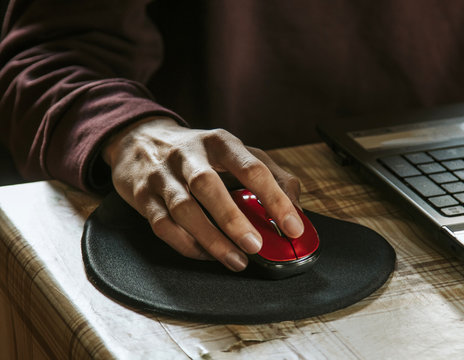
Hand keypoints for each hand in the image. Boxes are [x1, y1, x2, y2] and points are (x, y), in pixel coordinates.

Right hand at [102, 117, 303, 271]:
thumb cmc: (199, 152)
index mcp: (219, 142)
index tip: (292, 226)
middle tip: (256, 246)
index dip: (274, 198)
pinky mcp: (143, 196)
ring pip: (183, 209)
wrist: (140, 140)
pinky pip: (163, 225)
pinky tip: (207, 255)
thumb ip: (272, 175)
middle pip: (208, 186)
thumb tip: (298, 209)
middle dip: (233, 219)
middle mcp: (188, 155)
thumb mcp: (237, 152)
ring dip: (211, 239)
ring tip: (237, 260)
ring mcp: (162, 175)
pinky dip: (186, 244)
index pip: (251, 168)